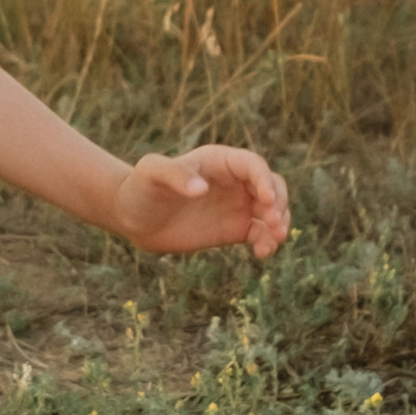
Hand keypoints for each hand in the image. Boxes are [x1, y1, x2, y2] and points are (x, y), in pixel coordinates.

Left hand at [111, 144, 292, 261]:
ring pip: (273, 210)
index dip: (265, 181)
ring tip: (275, 240)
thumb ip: (175, 175)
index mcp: (220, 161)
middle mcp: (235, 181)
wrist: (135, 218)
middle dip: (279, 203)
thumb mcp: (152, 174)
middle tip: (274, 224)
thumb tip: (201, 189)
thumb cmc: (141, 188)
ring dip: (280, 223)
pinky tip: (263, 254)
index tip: (268, 202)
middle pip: (272, 186)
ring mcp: (238, 205)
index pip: (253, 165)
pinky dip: (268, 242)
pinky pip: (261, 233)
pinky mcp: (235, 229)